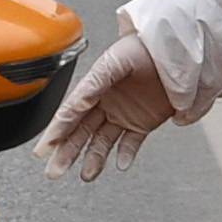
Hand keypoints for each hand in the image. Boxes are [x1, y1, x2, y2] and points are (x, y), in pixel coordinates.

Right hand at [39, 29, 175, 180]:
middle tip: (54, 171)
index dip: (56, 130)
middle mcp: (106, 101)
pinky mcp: (143, 122)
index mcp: (95, 84)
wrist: (178, 49)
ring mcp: (124, 113)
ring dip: (93, 158)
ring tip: (87, 174)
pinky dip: (126, 154)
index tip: (44, 148)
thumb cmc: (145, 46)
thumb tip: (78, 101)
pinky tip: (121, 164)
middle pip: (81, 131)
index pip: (72, 111)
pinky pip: (131, 143)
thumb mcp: (117, 60)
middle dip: (67, 152)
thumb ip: (96, 82)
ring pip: (102, 141)